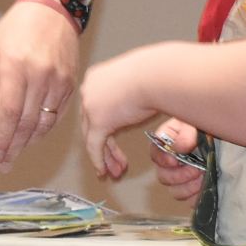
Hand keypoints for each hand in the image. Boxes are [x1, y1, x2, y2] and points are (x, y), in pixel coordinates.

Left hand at [0, 0, 81, 169]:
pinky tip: (32, 136)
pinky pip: (57, 114)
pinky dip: (44, 129)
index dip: (1, 138)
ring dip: (28, 142)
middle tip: (2, 165)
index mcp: (15, 67)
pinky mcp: (70, 83)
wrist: (54, 8)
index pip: (8, 112)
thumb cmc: (17, 29)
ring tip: (14, 154)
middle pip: (26, 122)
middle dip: (13, 147)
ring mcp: (58, 81)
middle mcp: (40, 76)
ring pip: (44, 122)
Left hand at [77, 51, 163, 182]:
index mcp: (96, 78)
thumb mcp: (135, 81)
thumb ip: (128, 93)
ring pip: (92, 137)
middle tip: (111, 161)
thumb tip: (135, 104)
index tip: (111, 138)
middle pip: (91, 124)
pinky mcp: (98, 122)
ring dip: (104, 157)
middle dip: (104, 146)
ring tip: (112, 171)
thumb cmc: (155, 74)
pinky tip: (103, 171)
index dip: (104, 127)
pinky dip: (99, 160)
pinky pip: (94, 146)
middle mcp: (89, 90)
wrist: (156, 75)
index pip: (95, 107)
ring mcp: (91, 106)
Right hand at [146, 121, 204, 201]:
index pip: (155, 154)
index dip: (162, 160)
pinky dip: (198, 198)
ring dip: (189, 188)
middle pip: (163, 177)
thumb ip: (186, 133)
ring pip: (175, 192)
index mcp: (167, 143)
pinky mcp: (194, 190)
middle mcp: (171, 163)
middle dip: (179, 176)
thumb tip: (179, 148)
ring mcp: (182, 179)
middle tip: (196, 169)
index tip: (174, 161)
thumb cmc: (206, 126)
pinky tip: (207, 188)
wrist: (227, 138)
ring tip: (204, 178)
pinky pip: (190, 201)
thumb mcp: (195, 123)